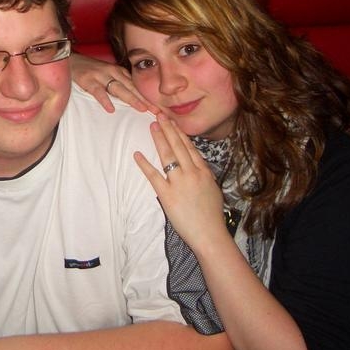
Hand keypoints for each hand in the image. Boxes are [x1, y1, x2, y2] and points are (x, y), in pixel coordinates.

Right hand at [70, 53, 156, 113]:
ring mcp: (100, 76)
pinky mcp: (87, 80)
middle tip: (157, 110)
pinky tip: (111, 109)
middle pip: (132, 87)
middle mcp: (112, 72)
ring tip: (141, 109)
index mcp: (119, 72)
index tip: (159, 108)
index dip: (148, 97)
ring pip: (119, 89)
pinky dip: (105, 100)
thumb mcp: (108, 75)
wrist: (70, 59)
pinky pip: (98, 91)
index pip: (137, 86)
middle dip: (145, 99)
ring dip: (131, 99)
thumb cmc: (90, 70)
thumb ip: (119, 85)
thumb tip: (135, 100)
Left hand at [133, 114, 225, 252]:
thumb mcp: (212, 190)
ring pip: (167, 156)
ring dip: (158, 139)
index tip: (172, 122)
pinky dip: (144, 164)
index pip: (190, 147)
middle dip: (168, 129)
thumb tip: (196, 167)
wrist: (210, 233)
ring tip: (151, 126)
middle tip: (158, 115)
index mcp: (204, 172)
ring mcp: (179, 183)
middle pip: (178, 146)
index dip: (179, 133)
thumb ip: (203, 176)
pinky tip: (137, 154)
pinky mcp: (167, 195)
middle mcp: (192, 173)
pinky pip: (154, 176)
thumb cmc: (212, 215)